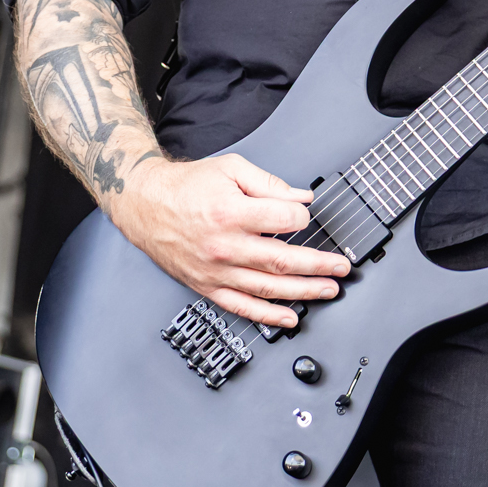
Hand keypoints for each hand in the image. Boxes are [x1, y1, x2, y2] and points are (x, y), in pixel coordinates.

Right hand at [109, 153, 349, 328]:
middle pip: (283, 260)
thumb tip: (302, 199)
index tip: (307, 218)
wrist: (145, 204)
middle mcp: (224, 245)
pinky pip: (242, 307)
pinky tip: (290, 317)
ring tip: (328, 290)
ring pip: (268, 288)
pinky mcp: (207, 286)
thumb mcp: (230, 168)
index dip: (303, 219)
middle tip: (341, 268)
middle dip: (319, 265)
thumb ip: (269, 183)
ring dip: (304, 292)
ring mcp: (216, 270)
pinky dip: (268, 316)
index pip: (284, 221)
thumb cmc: (186, 186)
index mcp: (231, 211)